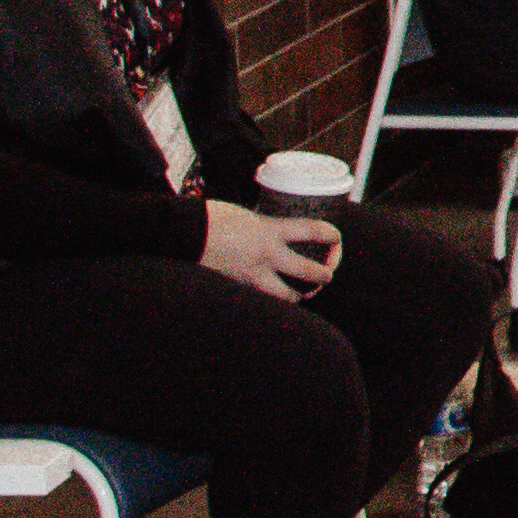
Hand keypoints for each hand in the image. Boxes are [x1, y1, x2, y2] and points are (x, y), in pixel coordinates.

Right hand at [198, 201, 340, 297]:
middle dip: (324, 275)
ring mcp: (251, 275)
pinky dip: (271, 301)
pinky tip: (272, 298)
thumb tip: (276, 235)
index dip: (332, 236)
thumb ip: (265, 228)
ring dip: (298, 295)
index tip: (336, 238)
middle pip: (310, 271)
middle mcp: (266, 255)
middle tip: (326, 275)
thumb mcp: (247, 216)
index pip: (314, 231)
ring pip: (287, 295)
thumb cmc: (210, 218)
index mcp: (270, 230)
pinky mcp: (237, 287)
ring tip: (301, 293)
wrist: (181, 233)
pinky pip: (261, 299)